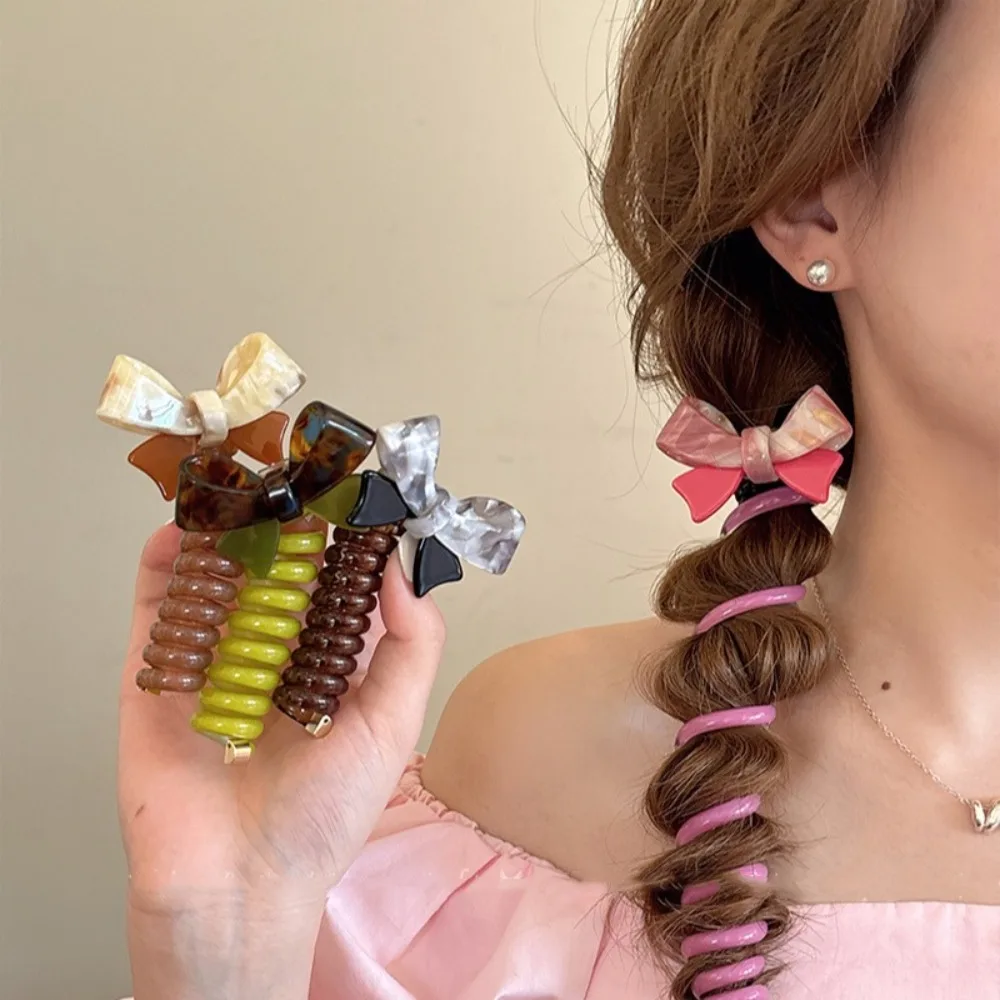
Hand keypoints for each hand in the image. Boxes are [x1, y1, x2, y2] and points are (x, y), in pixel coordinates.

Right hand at [119, 520, 445, 910]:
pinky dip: (164, 568)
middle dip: (281, 526)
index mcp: (326, 666)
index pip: (332, 588)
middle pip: (271, 576)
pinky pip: (157, 613)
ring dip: (223, 535)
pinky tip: (181, 532)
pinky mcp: (157, 680)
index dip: (342, 543)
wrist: (240, 886)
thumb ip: (411, 645)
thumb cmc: (323, 816)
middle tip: (289, 475)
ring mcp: (211, 665)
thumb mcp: (390, 725)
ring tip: (238, 490)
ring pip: (215, 582)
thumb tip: (403, 566)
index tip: (350, 492)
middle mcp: (269, 658)